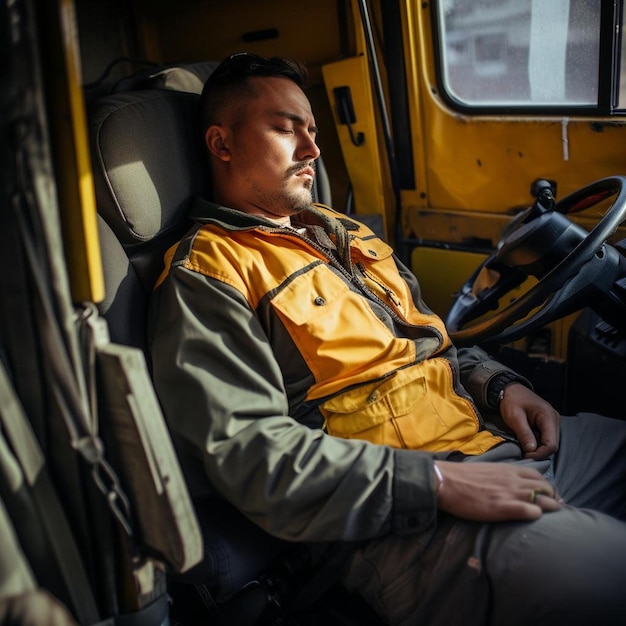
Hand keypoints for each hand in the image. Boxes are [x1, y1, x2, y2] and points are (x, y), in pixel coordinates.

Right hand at [435, 460, 560, 521]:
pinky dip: (536, 515)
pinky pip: (530, 511)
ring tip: (552, 517)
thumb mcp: (486, 471)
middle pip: (546, 488)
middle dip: (553, 498)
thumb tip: (507, 484)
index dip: (546, 487)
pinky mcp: (503, 507)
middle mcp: (513, 480)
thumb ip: (501, 476)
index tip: (549, 496)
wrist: (445, 481)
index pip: (538, 476)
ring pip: (543, 500)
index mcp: (508, 470)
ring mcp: (509, 493)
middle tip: (554, 508)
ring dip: (550, 508)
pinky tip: (534, 518)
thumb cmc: (461, 477)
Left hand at [499, 383, 559, 459]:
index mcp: (548, 416)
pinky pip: (546, 438)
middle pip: (553, 445)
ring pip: (550, 442)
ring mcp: (552, 421)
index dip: (539, 453)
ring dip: (538, 448)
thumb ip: (524, 433)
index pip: (551, 444)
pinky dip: (538, 443)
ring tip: (524, 448)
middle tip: (523, 453)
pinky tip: (528, 442)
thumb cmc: (511, 401)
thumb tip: (531, 450)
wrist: (510, 389)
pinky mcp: (548, 423)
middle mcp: (554, 419)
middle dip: (539, 452)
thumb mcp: (514, 417)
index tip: (525, 455)